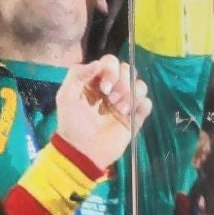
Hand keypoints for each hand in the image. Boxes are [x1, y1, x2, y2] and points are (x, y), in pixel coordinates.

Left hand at [54, 54, 150, 172]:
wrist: (83, 152)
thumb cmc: (72, 124)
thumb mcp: (66, 96)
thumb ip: (77, 74)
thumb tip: (98, 63)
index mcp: (96, 81)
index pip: (111, 62)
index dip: (111, 71)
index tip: (104, 88)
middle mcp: (113, 89)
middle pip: (129, 70)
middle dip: (122, 82)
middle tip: (111, 99)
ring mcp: (125, 103)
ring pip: (140, 85)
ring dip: (132, 94)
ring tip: (120, 110)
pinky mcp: (135, 118)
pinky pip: (147, 104)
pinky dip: (142, 105)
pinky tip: (130, 115)